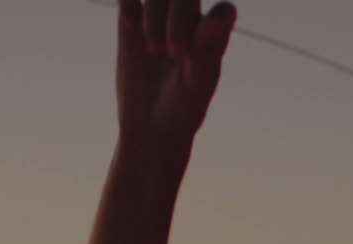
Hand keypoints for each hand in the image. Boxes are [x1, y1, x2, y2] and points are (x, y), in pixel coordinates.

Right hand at [115, 0, 236, 143]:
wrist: (150, 123)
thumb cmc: (183, 106)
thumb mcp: (197, 84)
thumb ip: (204, 51)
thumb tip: (208, 19)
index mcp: (215, 37)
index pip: (223, 10)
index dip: (214, 19)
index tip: (201, 42)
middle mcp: (190, 22)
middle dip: (179, 19)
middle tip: (175, 52)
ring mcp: (159, 20)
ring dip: (155, 18)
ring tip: (155, 50)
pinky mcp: (131, 22)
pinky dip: (130, 4)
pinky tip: (130, 25)